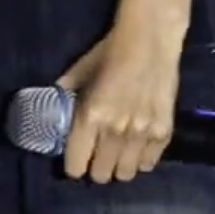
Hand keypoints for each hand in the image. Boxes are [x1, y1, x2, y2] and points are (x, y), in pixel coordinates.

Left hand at [57, 0, 191, 182]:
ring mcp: (142, 135)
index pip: (77, 165)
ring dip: (118, 166)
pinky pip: (149, 164)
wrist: (150, 39)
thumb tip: (51, 107)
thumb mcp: (80, 71)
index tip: (76, 159)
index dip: (74, 165)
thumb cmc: (110, 51)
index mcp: (91, 117)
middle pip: (101, 175)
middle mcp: (115, 132)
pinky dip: (141, 159)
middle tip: (97, 154)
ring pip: (125, 174)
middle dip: (95, 167)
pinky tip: (137, 146)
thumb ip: (66, 94)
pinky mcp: (164, 132)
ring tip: (118, 153)